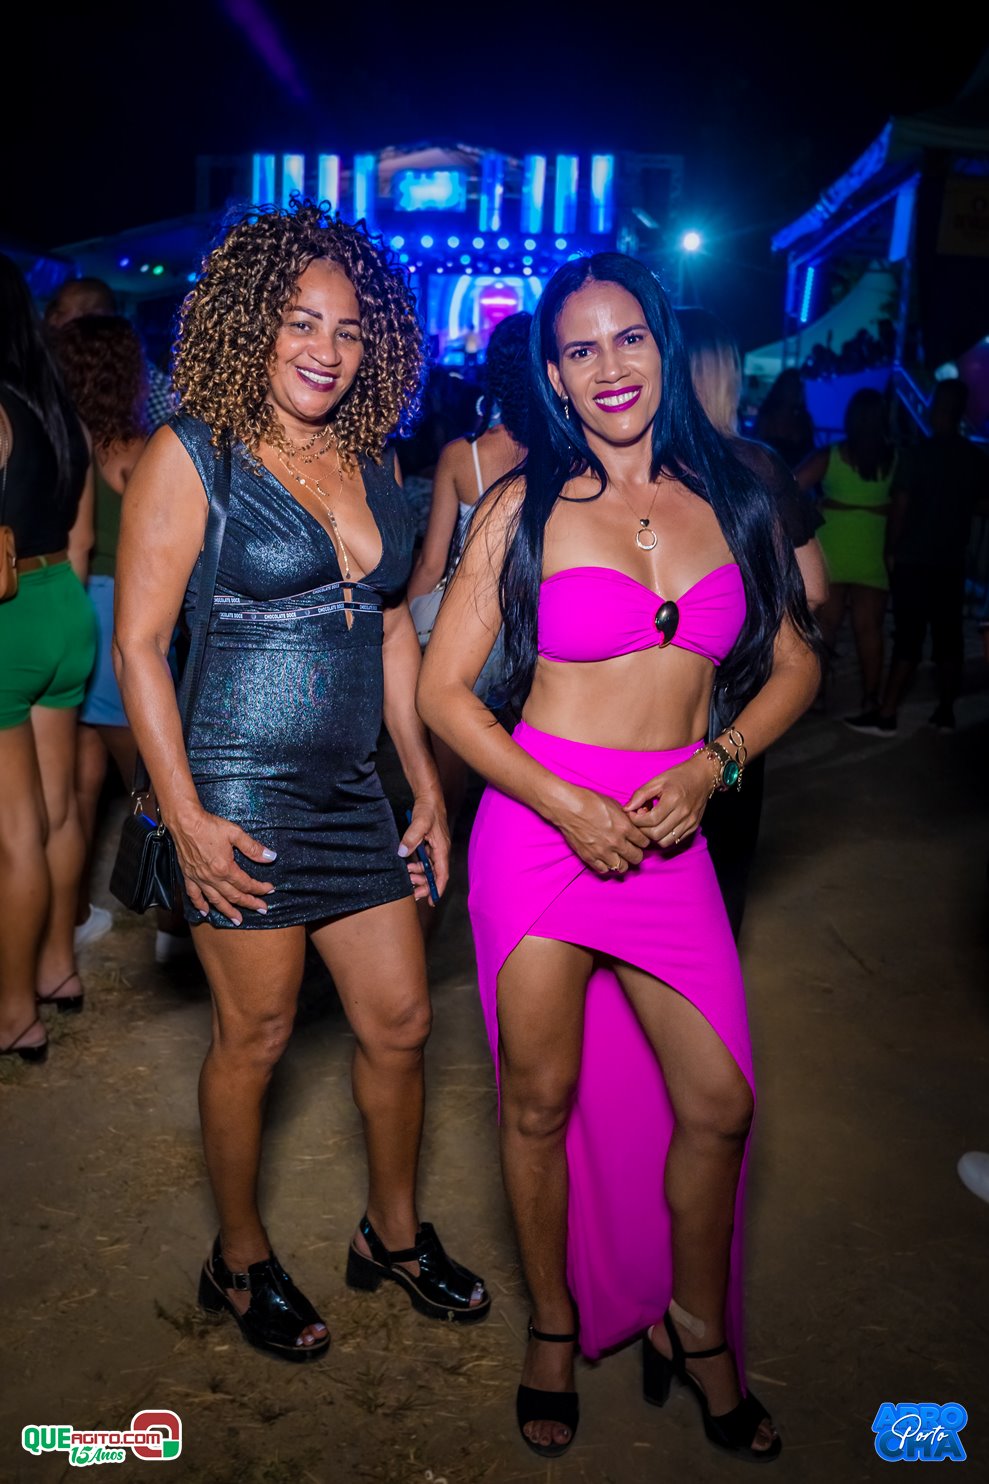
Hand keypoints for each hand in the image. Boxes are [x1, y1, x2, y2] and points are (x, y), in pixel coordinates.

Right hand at [169, 808, 276, 923]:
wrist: (185, 822)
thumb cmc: (209, 825)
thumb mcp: (235, 833)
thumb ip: (253, 848)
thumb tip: (270, 857)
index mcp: (225, 868)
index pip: (246, 883)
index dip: (259, 888)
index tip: (270, 890)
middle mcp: (212, 878)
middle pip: (234, 896)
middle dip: (249, 903)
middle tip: (262, 909)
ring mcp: (199, 878)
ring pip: (216, 900)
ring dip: (228, 911)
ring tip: (238, 920)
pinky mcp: (188, 876)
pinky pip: (194, 895)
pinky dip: (200, 905)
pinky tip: (205, 912)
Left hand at [398, 795, 450, 903]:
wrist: (428, 797)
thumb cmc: (428, 809)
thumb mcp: (420, 822)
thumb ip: (412, 837)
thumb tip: (403, 852)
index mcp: (442, 849)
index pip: (442, 874)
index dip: (437, 888)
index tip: (432, 901)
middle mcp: (440, 851)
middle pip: (435, 875)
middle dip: (425, 885)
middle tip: (412, 892)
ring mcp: (434, 848)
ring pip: (428, 869)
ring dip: (419, 875)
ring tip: (406, 876)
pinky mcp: (428, 845)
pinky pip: (424, 861)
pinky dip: (416, 867)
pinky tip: (407, 868)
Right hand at [553, 786, 650, 875]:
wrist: (567, 806)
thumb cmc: (589, 800)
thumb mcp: (614, 804)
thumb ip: (625, 818)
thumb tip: (632, 825)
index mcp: (625, 827)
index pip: (644, 842)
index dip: (643, 841)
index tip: (639, 840)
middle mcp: (616, 842)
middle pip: (637, 858)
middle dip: (636, 853)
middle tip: (631, 849)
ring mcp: (602, 852)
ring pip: (623, 867)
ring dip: (623, 862)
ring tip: (619, 856)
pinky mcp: (589, 857)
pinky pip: (604, 870)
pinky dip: (607, 866)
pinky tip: (605, 859)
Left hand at [623, 750, 714, 848]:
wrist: (703, 776)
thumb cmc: (679, 776)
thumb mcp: (657, 780)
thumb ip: (640, 795)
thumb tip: (626, 809)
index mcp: (673, 799)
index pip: (650, 820)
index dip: (636, 820)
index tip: (632, 813)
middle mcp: (683, 813)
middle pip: (656, 834)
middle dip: (642, 830)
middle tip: (640, 819)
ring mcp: (690, 822)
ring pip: (665, 841)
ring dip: (653, 836)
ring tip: (650, 823)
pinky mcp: (693, 827)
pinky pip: (674, 841)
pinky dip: (664, 837)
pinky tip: (660, 826)